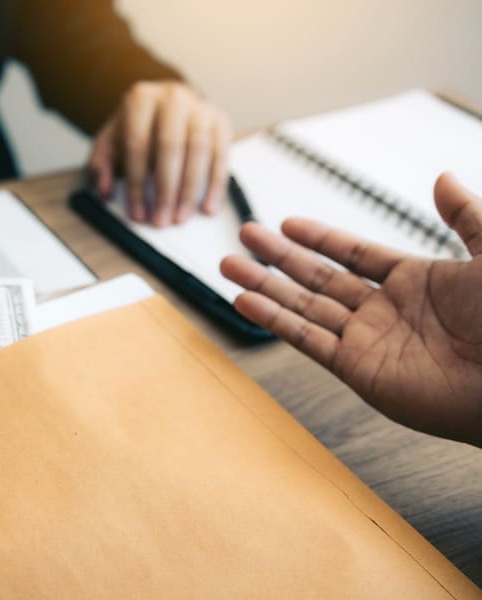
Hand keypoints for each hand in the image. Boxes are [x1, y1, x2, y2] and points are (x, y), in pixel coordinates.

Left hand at [87, 81, 231, 226]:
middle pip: (170, 146)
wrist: (165, 106)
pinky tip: (208, 207)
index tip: (138, 212)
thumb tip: (104, 190)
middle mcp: (172, 98)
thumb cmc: (135, 129)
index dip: (136, 183)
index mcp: (141, 99)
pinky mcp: (220, 121)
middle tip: (161, 220)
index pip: (137, 144)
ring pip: (199, 150)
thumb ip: (101, 167)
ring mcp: (200, 107)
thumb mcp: (109, 144)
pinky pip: (221, 155)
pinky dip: (216, 184)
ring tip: (180, 217)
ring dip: (190, 190)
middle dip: (165, 189)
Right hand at [220, 173, 481, 445]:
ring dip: (265, 285)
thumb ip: (466, 217)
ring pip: (303, 306)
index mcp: (417, 281)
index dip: (320, 238)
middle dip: (279, 256)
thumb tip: (442, 178)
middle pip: (318, 277)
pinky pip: (307, 340)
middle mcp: (385, 311)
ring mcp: (368, 341)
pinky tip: (246, 300)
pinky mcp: (359, 370)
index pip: (354, 254)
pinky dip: (274, 320)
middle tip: (245, 235)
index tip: (287, 224)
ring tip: (228, 265)